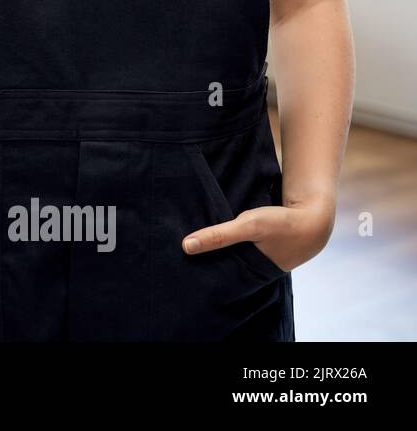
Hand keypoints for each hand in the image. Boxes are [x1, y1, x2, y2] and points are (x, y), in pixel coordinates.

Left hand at [183, 198, 334, 271]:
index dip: (200, 273)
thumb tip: (185, 246)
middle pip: (222, 266)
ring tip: (188, 245)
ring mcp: (258, 258)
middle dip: (205, 262)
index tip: (178, 269)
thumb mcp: (248, 226)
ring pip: (231, 255)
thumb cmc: (283, 223)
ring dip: (216, 249)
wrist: (315, 214)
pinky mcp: (260, 245)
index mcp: (250, 273)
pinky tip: (210, 233)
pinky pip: (238, 245)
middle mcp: (253, 269)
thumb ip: (219, 236)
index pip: (218, 278)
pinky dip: (227, 240)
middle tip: (177, 256)